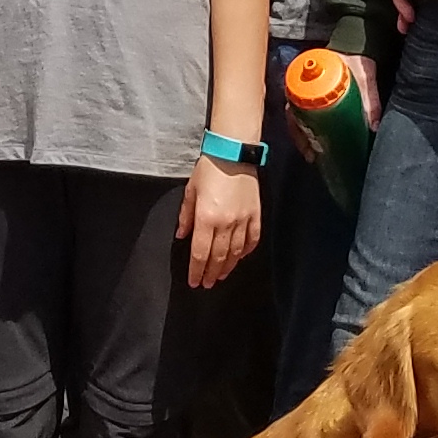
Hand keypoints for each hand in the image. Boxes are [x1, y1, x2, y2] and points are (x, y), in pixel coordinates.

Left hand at [179, 158, 261, 286]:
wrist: (233, 153)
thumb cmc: (208, 169)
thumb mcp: (190, 191)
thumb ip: (186, 216)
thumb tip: (181, 236)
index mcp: (206, 218)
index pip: (200, 253)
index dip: (196, 271)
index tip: (194, 282)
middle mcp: (225, 224)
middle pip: (218, 257)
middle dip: (211, 273)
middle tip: (207, 284)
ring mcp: (243, 220)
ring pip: (236, 252)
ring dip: (228, 267)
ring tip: (221, 276)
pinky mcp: (256, 215)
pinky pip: (252, 239)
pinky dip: (246, 251)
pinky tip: (241, 258)